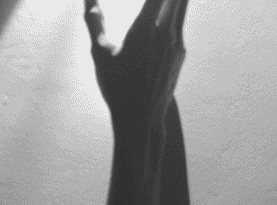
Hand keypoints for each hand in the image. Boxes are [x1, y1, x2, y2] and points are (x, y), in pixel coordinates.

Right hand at [84, 0, 188, 136]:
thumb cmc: (118, 88)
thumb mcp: (100, 54)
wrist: (143, 120)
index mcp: (147, 29)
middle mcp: (168, 33)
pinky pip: (180, 21)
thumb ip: (94, 21)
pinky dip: (177, 8)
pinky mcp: (181, 53)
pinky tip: (175, 5)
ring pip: (182, 6)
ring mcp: (178, 43)